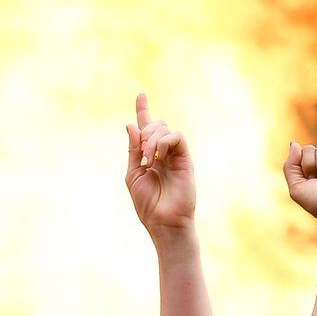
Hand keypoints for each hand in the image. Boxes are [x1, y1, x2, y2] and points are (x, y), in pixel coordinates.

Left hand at [125, 94, 195, 234]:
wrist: (163, 220)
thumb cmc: (148, 203)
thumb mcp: (133, 174)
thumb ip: (133, 150)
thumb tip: (131, 125)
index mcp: (149, 156)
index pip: (147, 128)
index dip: (144, 110)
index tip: (141, 94)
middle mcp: (163, 152)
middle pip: (155, 125)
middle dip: (144, 133)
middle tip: (141, 156)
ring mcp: (175, 155)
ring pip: (165, 128)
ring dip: (151, 140)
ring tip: (148, 161)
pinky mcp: (185, 159)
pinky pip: (176, 137)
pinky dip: (163, 142)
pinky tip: (158, 157)